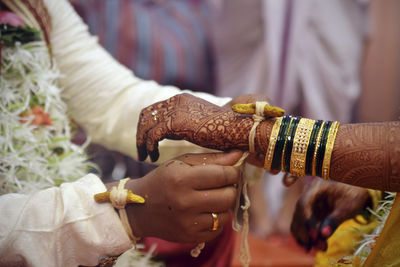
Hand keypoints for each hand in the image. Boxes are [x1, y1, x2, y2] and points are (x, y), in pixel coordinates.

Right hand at [125, 150, 241, 242]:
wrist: (140, 209)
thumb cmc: (164, 180)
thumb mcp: (182, 163)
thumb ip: (211, 159)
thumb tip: (239, 154)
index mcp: (181, 179)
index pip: (223, 175)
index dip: (232, 172)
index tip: (230, 171)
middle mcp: (184, 202)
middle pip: (228, 196)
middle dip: (230, 188)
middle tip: (221, 185)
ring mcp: (187, 223)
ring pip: (225, 214)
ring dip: (223, 205)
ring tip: (211, 198)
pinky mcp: (189, 238)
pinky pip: (218, 230)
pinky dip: (216, 220)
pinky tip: (205, 212)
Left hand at [137, 93, 253, 161]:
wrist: (238, 130)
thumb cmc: (225, 130)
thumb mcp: (201, 122)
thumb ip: (188, 122)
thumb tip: (181, 130)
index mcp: (182, 99)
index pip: (155, 109)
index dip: (147, 126)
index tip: (146, 142)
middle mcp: (176, 100)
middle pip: (146, 115)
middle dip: (141, 133)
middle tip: (141, 152)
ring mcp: (175, 110)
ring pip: (146, 125)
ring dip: (142, 142)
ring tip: (144, 157)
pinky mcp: (176, 123)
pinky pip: (153, 135)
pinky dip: (150, 147)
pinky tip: (154, 157)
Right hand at [290, 179, 370, 250]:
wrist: (356, 191)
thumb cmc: (353, 196)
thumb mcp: (347, 208)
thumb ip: (334, 220)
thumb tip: (323, 235)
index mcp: (315, 188)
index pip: (303, 204)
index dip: (306, 222)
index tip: (314, 237)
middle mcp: (307, 195)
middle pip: (298, 215)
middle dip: (305, 232)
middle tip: (317, 246)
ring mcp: (307, 205)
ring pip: (298, 222)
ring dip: (305, 236)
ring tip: (319, 247)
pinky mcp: (310, 214)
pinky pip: (303, 226)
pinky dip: (307, 236)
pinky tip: (317, 245)